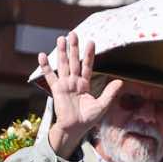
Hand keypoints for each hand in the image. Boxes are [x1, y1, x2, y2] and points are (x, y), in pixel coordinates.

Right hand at [36, 33, 123, 160]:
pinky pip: (50, 76)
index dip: (89, 54)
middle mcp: (74, 81)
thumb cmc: (88, 119)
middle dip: (74, 48)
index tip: (91, 42)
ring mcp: (65, 84)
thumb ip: (110, 93)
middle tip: (73, 33)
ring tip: (60, 39)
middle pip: (74, 61)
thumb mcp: (102, 105)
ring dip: (61, 52)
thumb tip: (120, 81)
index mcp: (85, 84)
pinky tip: (42, 55)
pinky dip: (46, 66)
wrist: (75, 128)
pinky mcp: (56, 89)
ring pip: (63, 65)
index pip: (87, 65)